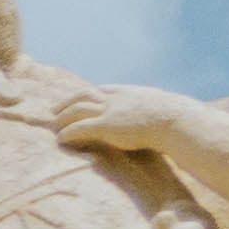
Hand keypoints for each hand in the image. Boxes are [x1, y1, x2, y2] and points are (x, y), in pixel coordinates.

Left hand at [41, 80, 181, 154]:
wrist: (175, 120)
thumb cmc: (173, 117)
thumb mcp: (158, 105)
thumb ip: (148, 107)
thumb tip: (154, 115)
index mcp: (127, 92)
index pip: (100, 89)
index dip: (85, 95)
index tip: (76, 99)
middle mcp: (115, 98)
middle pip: (83, 96)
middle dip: (66, 103)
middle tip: (54, 111)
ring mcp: (110, 110)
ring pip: (77, 110)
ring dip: (62, 118)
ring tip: (53, 126)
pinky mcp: (106, 125)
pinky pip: (79, 127)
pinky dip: (67, 132)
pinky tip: (60, 139)